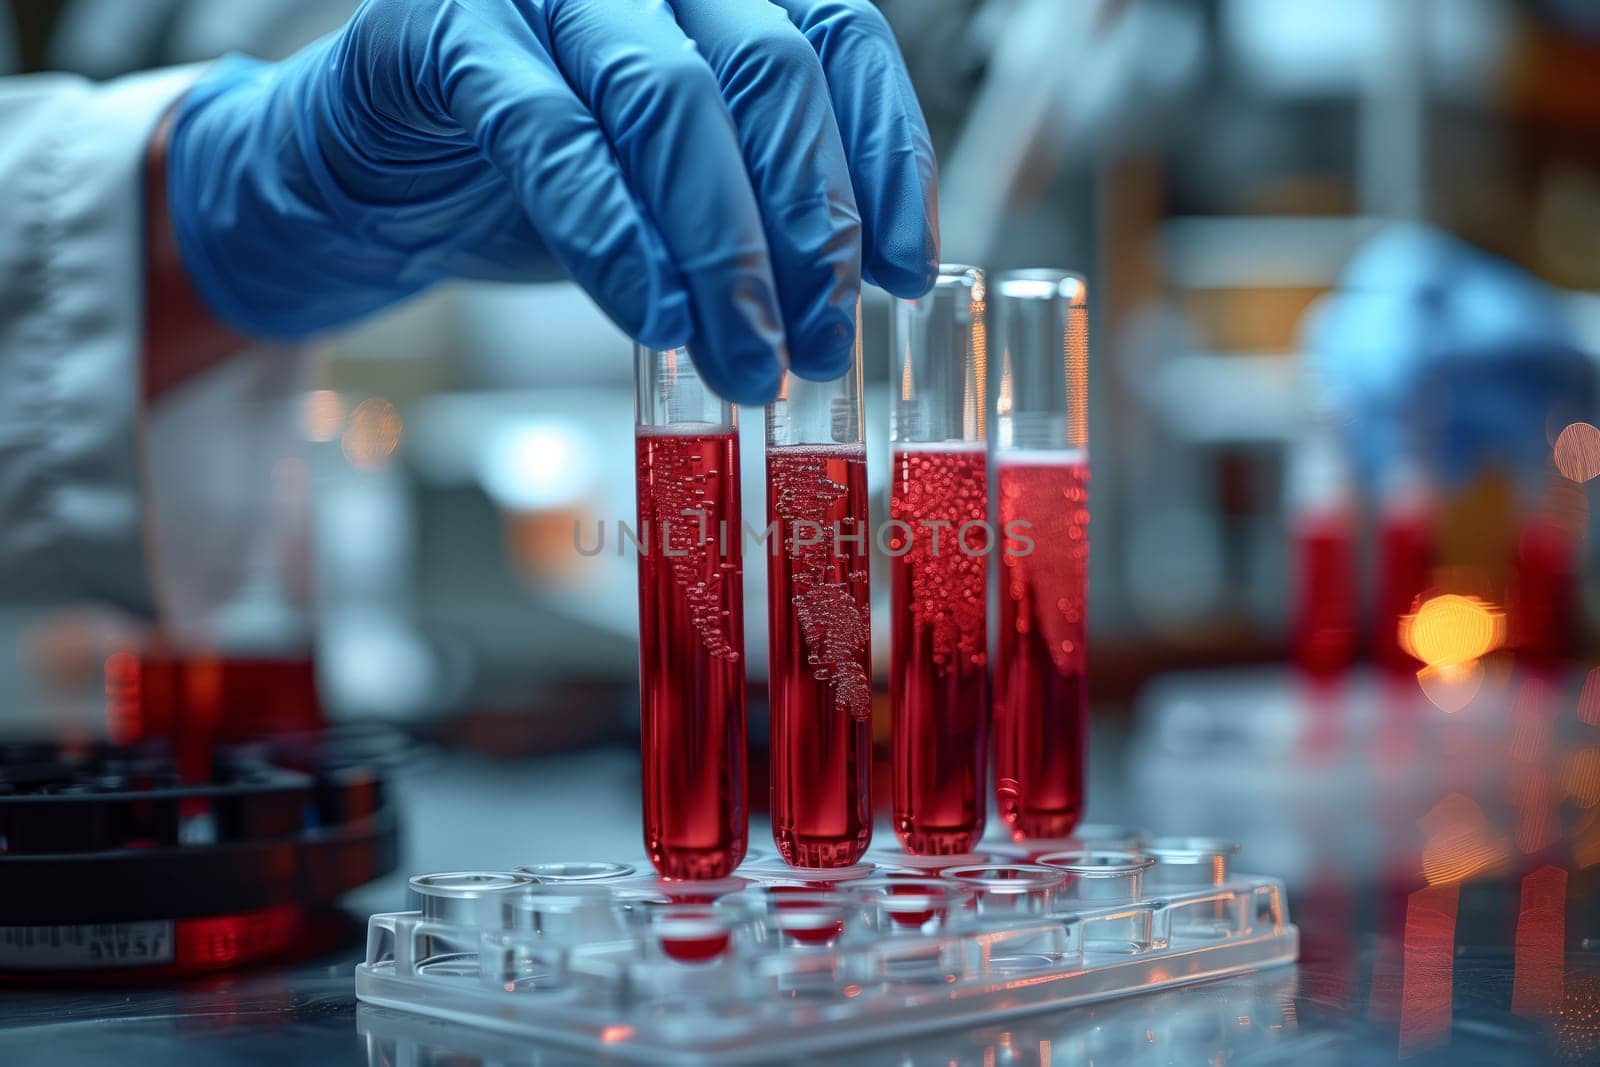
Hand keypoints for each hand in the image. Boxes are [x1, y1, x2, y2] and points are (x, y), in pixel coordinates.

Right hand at [166, 0, 939, 402]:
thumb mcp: (672, 189)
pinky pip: (551, 135)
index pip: (840, 40)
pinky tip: (654, 317)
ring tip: (745, 358)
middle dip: (806, 229)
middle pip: (768, 75)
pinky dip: (614, 238)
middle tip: (817, 344)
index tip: (906, 273)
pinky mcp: (449, 28)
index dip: (886, 160)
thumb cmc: (536, 172)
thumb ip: (755, 207)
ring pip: (670, 101)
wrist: (370, 172)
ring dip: (722, 250)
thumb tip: (854, 293)